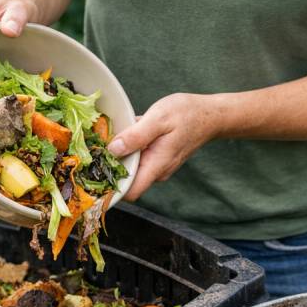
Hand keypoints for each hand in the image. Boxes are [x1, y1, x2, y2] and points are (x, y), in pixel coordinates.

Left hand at [107, 93, 225, 199]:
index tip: (95, 174)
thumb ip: (135, 136)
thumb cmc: (187, 114)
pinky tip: (131, 129)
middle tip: (99, 143)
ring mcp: (158, 166)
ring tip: (116, 131)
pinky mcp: (158, 158)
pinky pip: (139, 157)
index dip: (111, 188)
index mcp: (156, 166)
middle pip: (126, 179)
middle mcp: (157, 171)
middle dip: (111, 164)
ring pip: (131, 166)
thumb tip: (112, 150)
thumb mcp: (158, 119)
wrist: (210, 115)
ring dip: (121, 152)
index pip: (130, 192)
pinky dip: (131, 146)